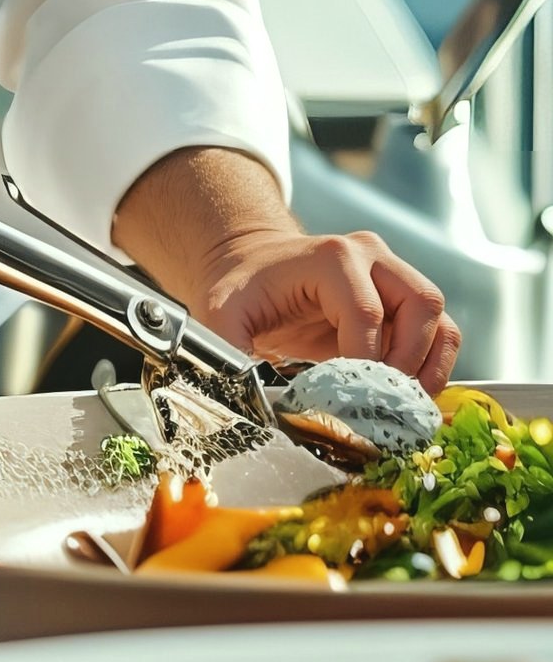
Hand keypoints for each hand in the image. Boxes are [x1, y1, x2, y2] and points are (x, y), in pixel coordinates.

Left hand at [112, 147, 461, 393]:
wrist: (252, 266)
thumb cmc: (241, 289)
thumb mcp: (220, 315)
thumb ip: (229, 354)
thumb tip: (250, 403)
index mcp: (330, 256)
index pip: (366, 313)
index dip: (365, 361)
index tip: (349, 399)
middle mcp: (371, 256)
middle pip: (420, 306)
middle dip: (407, 362)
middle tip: (383, 402)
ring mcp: (392, 274)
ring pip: (439, 320)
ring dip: (429, 368)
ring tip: (400, 404)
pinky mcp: (403, 299)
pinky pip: (441, 333)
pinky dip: (435, 367)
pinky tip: (407, 394)